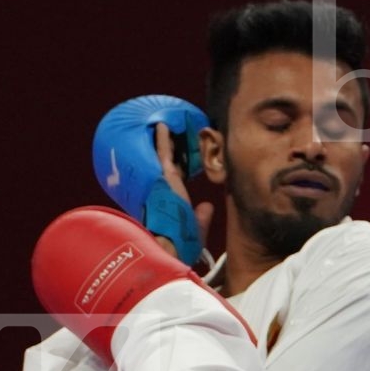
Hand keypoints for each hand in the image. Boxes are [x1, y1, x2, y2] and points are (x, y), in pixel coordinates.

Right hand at [152, 123, 213, 260]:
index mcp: (170, 201)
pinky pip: (164, 152)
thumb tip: (208, 206)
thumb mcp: (194, 229)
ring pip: (162, 155)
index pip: (173, 178)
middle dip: (167, 147)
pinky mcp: (165, 177)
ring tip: (162, 123)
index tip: (179, 154)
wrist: (170, 247)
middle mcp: (163, 189)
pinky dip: (163, 139)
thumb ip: (201, 218)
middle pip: (165, 163)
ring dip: (163, 140)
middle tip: (166, 130)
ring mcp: (162, 182)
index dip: (177, 165)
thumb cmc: (180, 245)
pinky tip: (163, 125)